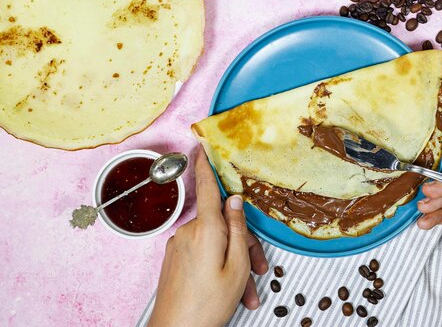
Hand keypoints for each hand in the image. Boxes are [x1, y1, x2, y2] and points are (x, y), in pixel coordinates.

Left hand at [148, 147, 267, 326]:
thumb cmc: (207, 305)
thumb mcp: (237, 266)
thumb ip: (239, 229)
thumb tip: (236, 202)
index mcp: (206, 230)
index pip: (207, 187)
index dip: (206, 164)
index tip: (203, 145)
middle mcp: (189, 232)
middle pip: (222, 223)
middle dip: (243, 245)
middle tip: (256, 270)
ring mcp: (179, 245)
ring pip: (215, 241)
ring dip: (233, 261)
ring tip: (244, 291)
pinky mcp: (175, 258)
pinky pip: (202, 253)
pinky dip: (218, 266)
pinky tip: (228, 288)